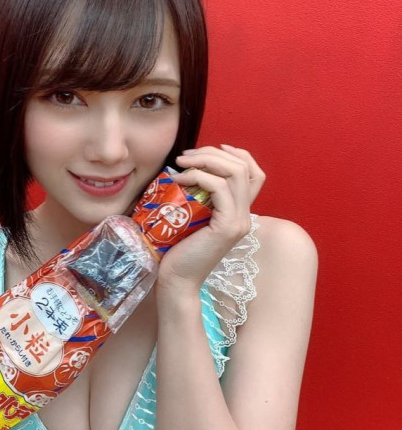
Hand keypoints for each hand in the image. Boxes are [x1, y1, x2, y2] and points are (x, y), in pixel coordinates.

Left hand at [157, 144, 264, 289]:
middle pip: (243, 166)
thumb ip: (197, 196)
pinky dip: (198, 177)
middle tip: (184, 156)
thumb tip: (185, 167)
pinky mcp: (227, 227)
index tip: (211, 149)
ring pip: (235, 172)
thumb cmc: (176, 250)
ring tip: (180, 163)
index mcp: (239, 212)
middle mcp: (245, 216)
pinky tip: (178, 179)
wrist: (176, 280)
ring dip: (206, 160)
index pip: (254, 173)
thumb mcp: (190, 216)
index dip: (237, 154)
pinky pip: (219, 188)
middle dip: (213, 153)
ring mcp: (239, 222)